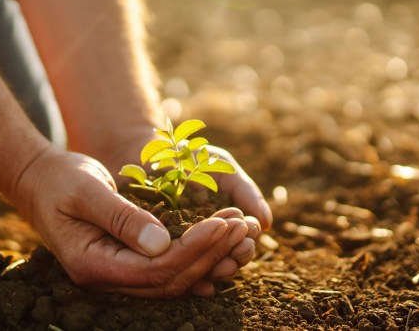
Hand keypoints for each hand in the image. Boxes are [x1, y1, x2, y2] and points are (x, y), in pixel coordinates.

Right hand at [9, 146, 249, 297]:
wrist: (40, 180)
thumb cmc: (60, 179)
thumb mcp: (88, 189)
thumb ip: (121, 217)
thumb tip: (162, 243)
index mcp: (93, 264)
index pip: (155, 270)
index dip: (193, 249)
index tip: (222, 222)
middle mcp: (106, 278)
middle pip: (169, 280)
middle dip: (209, 253)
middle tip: (241, 224)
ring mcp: (116, 274)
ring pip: (171, 279)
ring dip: (208, 256)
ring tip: (238, 229)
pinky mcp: (126, 262)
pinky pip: (166, 270)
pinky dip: (195, 259)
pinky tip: (220, 247)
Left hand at [108, 138, 270, 284]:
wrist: (152, 150)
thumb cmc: (193, 158)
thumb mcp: (223, 169)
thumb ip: (246, 192)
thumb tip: (267, 224)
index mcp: (224, 227)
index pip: (242, 244)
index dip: (248, 243)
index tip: (250, 235)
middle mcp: (204, 242)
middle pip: (224, 261)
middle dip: (235, 258)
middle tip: (238, 250)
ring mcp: (180, 248)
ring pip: (200, 268)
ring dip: (213, 268)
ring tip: (219, 262)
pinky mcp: (155, 249)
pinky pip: (169, 263)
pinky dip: (180, 267)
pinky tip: (188, 267)